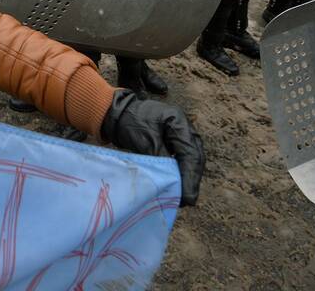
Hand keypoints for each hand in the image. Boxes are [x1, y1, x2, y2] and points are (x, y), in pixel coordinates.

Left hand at [100, 89, 204, 205]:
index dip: (190, 177)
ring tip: (185, 197)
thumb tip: (174, 180)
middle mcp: (185, 128)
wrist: (118, 113)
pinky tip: (179, 185)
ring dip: (189, 178)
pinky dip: (183, 172)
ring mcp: (181, 134)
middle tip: (188, 201)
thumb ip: (162, 158)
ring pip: (192, 159)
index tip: (187, 196)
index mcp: (179, 122)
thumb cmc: (130, 122)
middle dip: (192, 179)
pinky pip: (184, 158)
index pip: (191, 153)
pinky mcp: (175, 141)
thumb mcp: (145, 141)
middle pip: (196, 157)